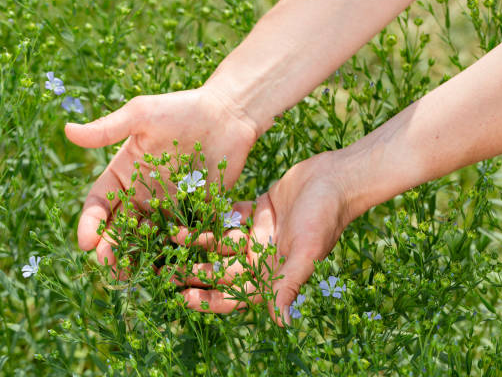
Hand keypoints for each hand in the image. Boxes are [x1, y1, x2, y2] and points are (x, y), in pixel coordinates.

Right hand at [65, 87, 257, 265]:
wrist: (227, 114)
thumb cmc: (182, 109)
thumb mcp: (142, 115)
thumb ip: (108, 129)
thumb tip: (67, 130)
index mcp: (122, 175)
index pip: (99, 203)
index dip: (90, 223)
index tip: (86, 242)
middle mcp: (141, 196)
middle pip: (119, 229)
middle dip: (111, 249)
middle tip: (107, 267)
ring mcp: (167, 209)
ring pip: (148, 241)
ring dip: (139, 260)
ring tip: (133, 278)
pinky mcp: (194, 215)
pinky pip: (181, 240)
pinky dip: (175, 255)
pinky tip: (171, 270)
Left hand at [174, 151, 352, 325]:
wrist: (335, 178)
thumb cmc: (324, 217)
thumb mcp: (306, 252)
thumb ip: (290, 284)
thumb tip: (282, 323)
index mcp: (272, 273)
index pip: (236, 294)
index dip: (210, 298)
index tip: (184, 297)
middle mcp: (262, 257)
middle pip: (222, 270)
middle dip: (196, 271)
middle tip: (166, 270)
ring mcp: (258, 234)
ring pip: (221, 243)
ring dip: (198, 242)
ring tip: (172, 237)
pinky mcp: (256, 210)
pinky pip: (228, 216)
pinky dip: (211, 216)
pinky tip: (190, 213)